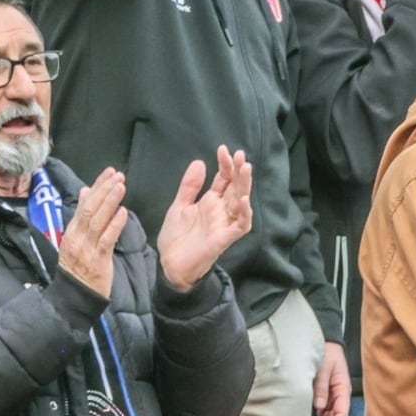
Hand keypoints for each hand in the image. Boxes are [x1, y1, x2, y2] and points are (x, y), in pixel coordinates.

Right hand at [57, 168, 129, 297]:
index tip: (109, 171)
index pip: (84, 203)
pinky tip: (123, 212)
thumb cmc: (79, 266)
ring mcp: (85, 248)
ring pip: (97, 221)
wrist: (73, 296)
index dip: (97, 186)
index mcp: (72, 230)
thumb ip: (82, 215)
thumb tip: (85, 191)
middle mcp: (77, 237)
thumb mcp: (77, 239)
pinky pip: (106, 240)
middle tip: (117, 174)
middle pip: (90, 209)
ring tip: (121, 186)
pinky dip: (114, 225)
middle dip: (104, 190)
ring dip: (110, 202)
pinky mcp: (97, 260)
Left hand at [156, 147, 253, 290]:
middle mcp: (221, 210)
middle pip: (235, 187)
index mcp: (211, 202)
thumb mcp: (179, 206)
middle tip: (240, 154)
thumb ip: (189, 186)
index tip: (223, 149)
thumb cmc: (176, 237)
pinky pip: (240, 224)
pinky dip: (244, 213)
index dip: (225, 165)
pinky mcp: (225, 238)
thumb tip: (199, 162)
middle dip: (239, 170)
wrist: (170, 265)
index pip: (224, 179)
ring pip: (241, 201)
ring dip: (244, 185)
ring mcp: (225, 223)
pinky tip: (242, 200)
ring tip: (245, 168)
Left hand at [311, 344, 349, 415]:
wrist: (324, 341)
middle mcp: (339, 394)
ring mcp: (332, 395)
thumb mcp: (324, 368)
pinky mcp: (325, 394)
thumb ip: (321, 387)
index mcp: (343, 388)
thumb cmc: (326, 352)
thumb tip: (320, 408)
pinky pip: (324, 412)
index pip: (342, 413)